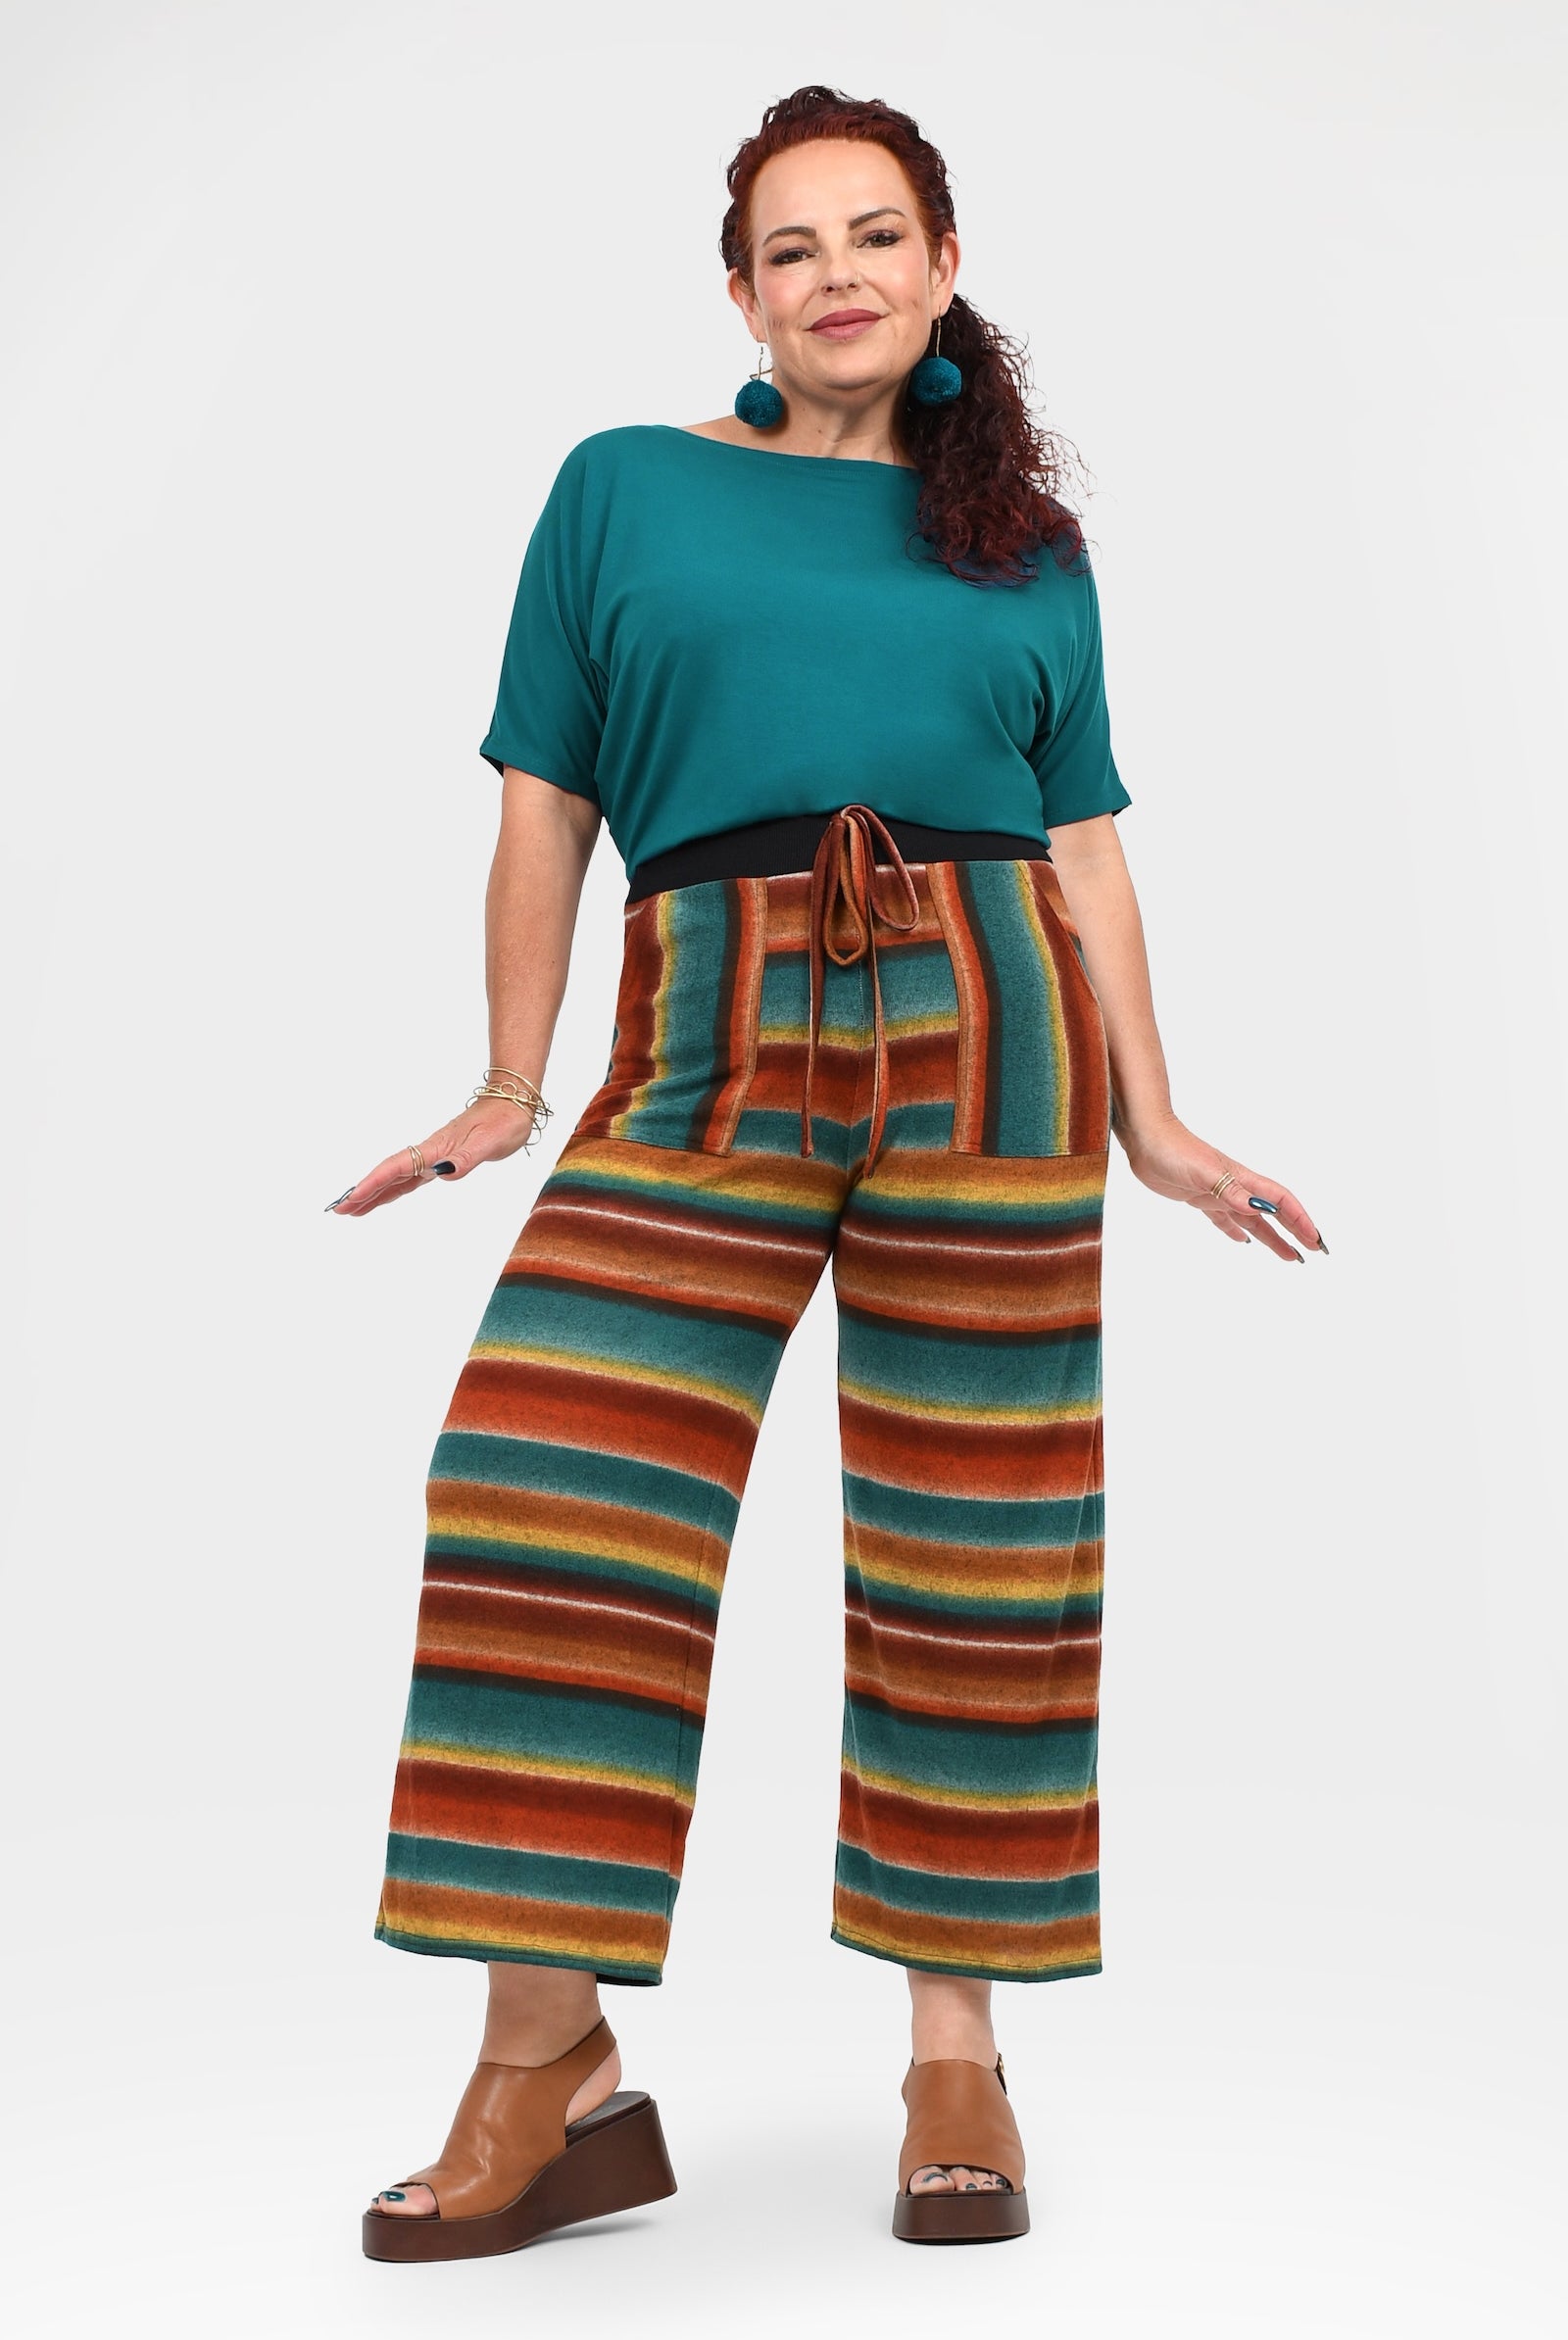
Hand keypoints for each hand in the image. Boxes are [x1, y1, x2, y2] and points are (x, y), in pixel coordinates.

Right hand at [326, 1097, 537, 1217]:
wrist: (514, 1102)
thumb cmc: (504, 1121)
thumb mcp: (490, 1142)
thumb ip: (466, 1157)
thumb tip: (443, 1171)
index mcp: (437, 1149)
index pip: (398, 1168)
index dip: (374, 1184)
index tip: (352, 1198)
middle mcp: (431, 1152)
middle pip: (390, 1174)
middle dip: (364, 1192)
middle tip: (339, 1209)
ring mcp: (435, 1154)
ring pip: (398, 1177)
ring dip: (375, 1192)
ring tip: (353, 1208)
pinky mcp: (443, 1157)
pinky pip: (411, 1176)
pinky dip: (395, 1187)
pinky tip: (387, 1195)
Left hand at [1121, 1112, 1325, 1261]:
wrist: (1146, 1139)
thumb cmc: (1174, 1150)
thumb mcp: (1204, 1172)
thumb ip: (1232, 1191)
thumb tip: (1261, 1209)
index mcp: (1242, 1179)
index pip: (1281, 1201)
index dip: (1300, 1220)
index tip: (1315, 1240)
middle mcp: (1235, 1187)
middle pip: (1273, 1213)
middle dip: (1295, 1231)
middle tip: (1313, 1252)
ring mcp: (1218, 1193)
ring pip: (1253, 1221)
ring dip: (1272, 1237)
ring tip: (1289, 1256)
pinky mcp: (1200, 1198)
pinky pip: (1224, 1219)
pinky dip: (1236, 1231)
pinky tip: (1242, 1242)